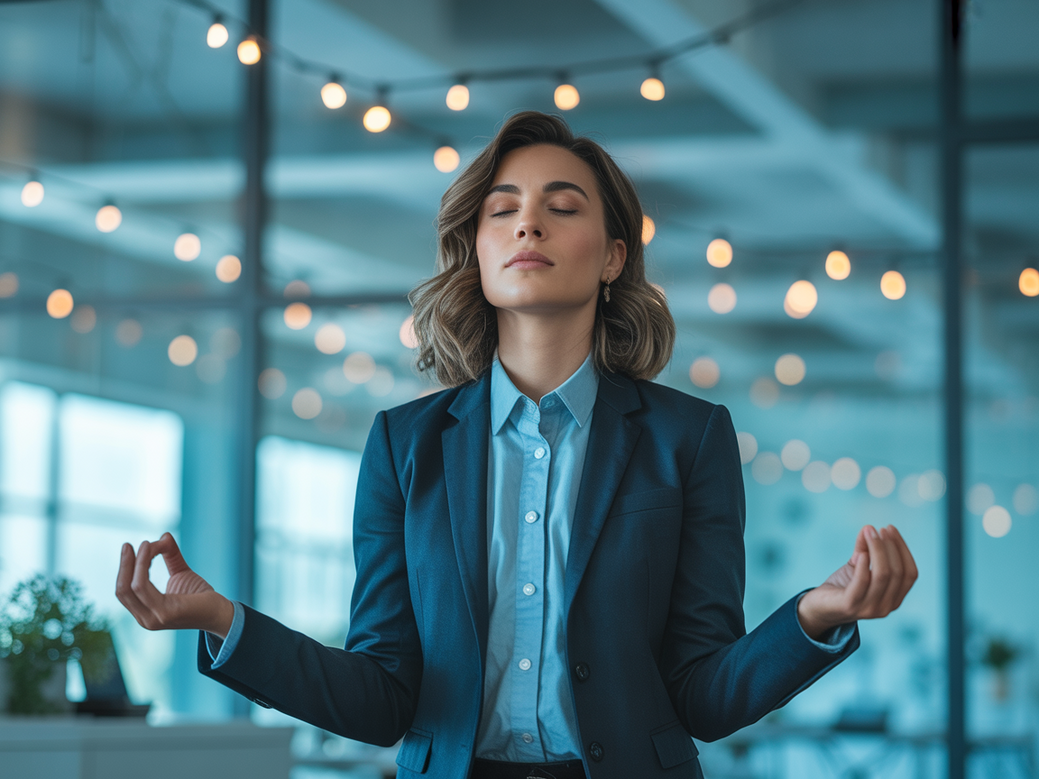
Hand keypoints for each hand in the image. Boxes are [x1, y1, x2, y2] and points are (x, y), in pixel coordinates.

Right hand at [116, 532, 233, 637]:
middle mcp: (145, 619)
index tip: (131, 548)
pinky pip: (143, 587)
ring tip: (144, 544)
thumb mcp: (181, 573)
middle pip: (121, 590)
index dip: (125, 569)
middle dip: (124, 565)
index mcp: (145, 612)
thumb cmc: (200, 595)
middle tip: (128, 545)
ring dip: (135, 562)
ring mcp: (153, 618)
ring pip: (130, 587)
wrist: (221, 613)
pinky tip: (150, 550)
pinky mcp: (164, 613)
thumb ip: (171, 556)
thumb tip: (164, 535)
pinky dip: (143, 566)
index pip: (124, 591)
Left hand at [797, 524, 917, 640]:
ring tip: (868, 532)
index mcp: (895, 598)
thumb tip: (868, 528)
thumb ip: (865, 549)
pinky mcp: (850, 606)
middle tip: (875, 529)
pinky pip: (861, 583)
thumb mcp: (857, 566)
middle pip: (897, 572)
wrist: (820, 607)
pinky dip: (863, 566)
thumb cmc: (842, 587)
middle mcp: (887, 606)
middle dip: (888, 547)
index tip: (889, 528)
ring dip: (877, 550)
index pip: (910, 573)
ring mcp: (870, 609)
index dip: (902, 549)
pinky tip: (860, 553)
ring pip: (883, 575)